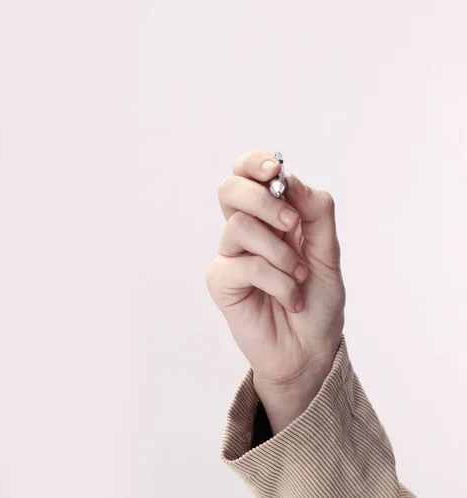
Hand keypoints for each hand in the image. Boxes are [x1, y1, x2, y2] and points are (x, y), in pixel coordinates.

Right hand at [205, 151, 345, 432]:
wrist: (310, 349)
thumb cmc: (318, 301)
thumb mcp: (328, 252)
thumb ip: (315, 213)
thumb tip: (291, 181)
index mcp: (270, 216)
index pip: (248, 174)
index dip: (254, 164)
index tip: (275, 172)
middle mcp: (246, 231)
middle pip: (230, 189)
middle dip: (263, 200)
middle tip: (291, 224)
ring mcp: (230, 255)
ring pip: (239, 226)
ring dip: (279, 252)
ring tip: (298, 275)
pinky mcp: (222, 281)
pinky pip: (245, 265)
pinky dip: (277, 281)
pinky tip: (290, 298)